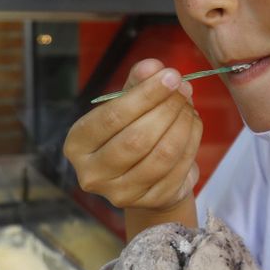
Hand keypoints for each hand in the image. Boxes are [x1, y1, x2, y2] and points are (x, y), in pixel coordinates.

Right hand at [63, 59, 202, 213]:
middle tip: (184, 89)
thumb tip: (153, 66)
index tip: (171, 75)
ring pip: (161, 155)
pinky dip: (191, 142)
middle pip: (136, 139)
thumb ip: (137, 82)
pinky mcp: (149, 202)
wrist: (143, 177)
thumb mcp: (127, 103)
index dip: (145, 95)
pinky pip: (177, 169)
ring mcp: (120, 194)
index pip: (112, 117)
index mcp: (77, 144)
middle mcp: (92, 174)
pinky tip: (192, 125)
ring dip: (182, 125)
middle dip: (167, 109)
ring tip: (189, 106)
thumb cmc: (129, 131)